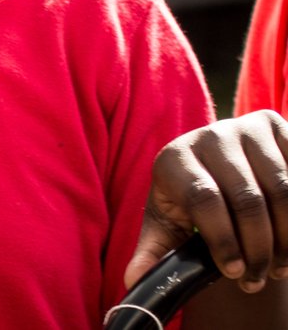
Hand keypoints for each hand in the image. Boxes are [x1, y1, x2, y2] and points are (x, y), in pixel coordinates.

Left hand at [127, 110, 287, 293]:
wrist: (217, 162)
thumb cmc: (189, 198)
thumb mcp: (168, 220)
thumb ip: (154, 250)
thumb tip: (133, 280)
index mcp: (174, 157)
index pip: (203, 199)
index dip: (223, 240)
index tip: (234, 272)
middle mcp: (210, 136)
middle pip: (247, 198)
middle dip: (258, 248)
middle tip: (259, 278)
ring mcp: (246, 128)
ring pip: (283, 189)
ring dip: (287, 237)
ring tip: (279, 265)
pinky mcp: (276, 126)